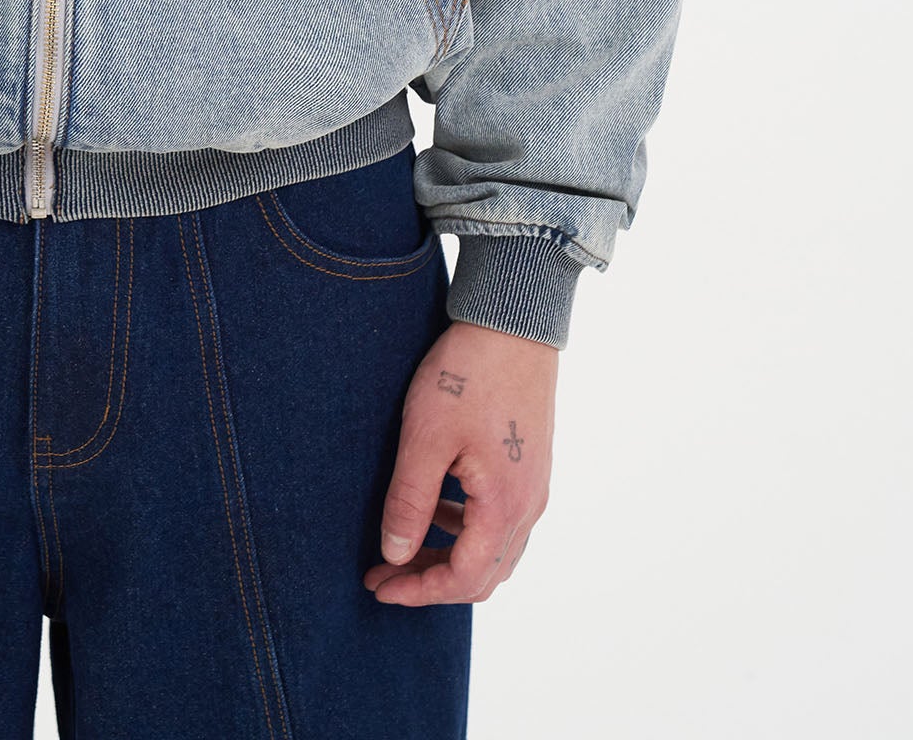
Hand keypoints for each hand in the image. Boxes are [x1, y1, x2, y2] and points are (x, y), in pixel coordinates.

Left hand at [363, 318, 557, 604]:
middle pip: (483, 573)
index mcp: (504, 507)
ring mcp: (533, 485)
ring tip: (403, 544)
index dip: (419, 591)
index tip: (379, 585)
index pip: (464, 579)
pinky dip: (466, 528)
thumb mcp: (426, 438)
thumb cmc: (468, 374)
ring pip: (494, 549)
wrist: (513, 322)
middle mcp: (528, 505)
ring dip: (449, 556)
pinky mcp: (530, 464)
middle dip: (431, 581)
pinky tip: (437, 505)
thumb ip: (411, 502)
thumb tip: (394, 554)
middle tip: (384, 573)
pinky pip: (501, 519)